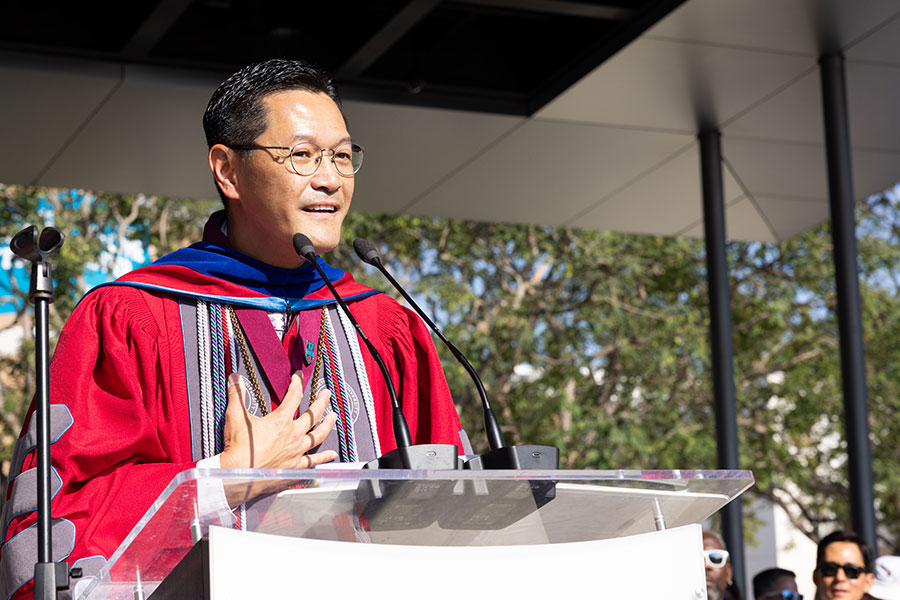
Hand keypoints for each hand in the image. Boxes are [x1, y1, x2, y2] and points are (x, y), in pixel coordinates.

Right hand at [219, 370, 337, 470]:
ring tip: (333, 417)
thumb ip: (236, 395)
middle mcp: (293, 435)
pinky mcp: (295, 466)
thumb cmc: (239, 447)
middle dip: (321, 401)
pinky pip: (313, 460)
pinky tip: (332, 454)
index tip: (299, 376)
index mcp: (281, 420)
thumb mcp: (236, 417)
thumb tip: (234, 377)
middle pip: (313, 415)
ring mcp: (296, 451)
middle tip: (326, 393)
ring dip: (327, 425)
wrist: (237, 474)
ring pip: (318, 435)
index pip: (293, 396)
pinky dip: (324, 457)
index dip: (297, 383)